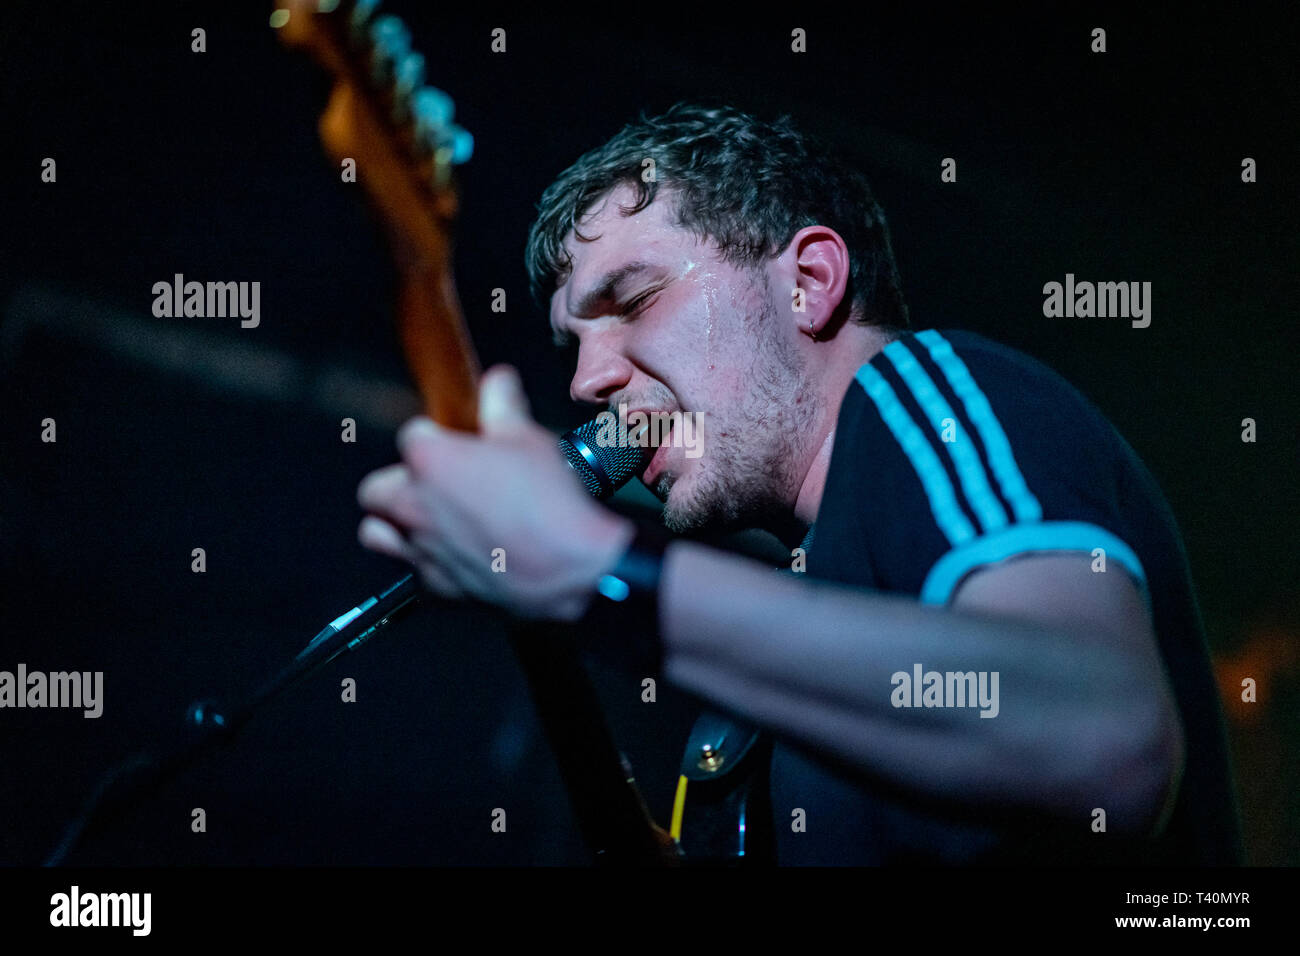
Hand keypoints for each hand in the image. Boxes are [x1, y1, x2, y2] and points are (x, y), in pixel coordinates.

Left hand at [356, 365, 634, 620]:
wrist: (571, 566)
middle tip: (434, 481)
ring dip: (393, 524)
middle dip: (399, 481)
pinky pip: (413, 571)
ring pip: (376, 534)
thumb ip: (502, 405)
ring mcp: (421, 550)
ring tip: (427, 518)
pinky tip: (456, 554)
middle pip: (375, 489)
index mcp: (429, 461)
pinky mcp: (437, 587)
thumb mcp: (529, 438)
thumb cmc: (548, 501)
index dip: (435, 436)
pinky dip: (426, 562)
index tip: (455, 441)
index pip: (410, 435)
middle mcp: (413, 506)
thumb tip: (497, 383)